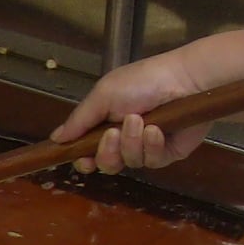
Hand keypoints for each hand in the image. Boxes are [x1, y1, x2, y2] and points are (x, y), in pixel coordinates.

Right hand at [50, 53, 212, 174]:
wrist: (187, 81)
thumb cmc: (144, 82)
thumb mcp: (104, 95)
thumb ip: (79, 120)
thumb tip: (56, 138)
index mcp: (105, 121)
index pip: (87, 151)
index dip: (84, 159)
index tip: (83, 158)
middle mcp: (124, 136)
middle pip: (105, 164)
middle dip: (107, 152)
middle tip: (113, 134)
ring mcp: (145, 146)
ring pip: (128, 163)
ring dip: (131, 143)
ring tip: (140, 121)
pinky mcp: (167, 153)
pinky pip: (151, 162)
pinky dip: (151, 145)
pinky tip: (157, 129)